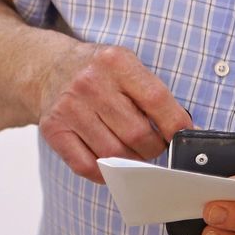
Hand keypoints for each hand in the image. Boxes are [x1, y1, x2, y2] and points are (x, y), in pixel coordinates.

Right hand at [36, 42, 192, 183]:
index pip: (156, 100)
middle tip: (154, 146)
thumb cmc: (97, 72)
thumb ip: (152, 94)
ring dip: (132, 162)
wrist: (49, 67)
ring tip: (134, 153)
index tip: (183, 138)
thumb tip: (185, 132)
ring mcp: (69, 107)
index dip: (176, 126)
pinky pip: (86, 166)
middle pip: (137, 134)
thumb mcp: (125, 65)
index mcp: (115, 61)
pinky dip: (105, 173)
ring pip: (114, 154)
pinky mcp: (53, 129)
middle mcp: (90, 83)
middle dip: (154, 148)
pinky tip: (111, 163)